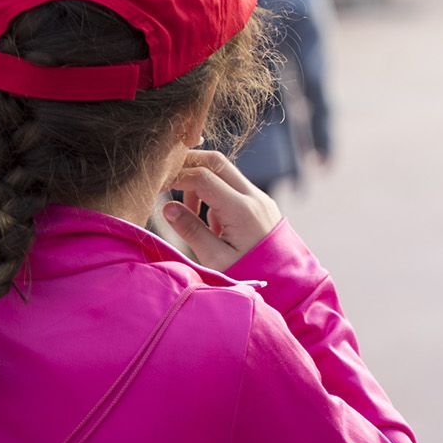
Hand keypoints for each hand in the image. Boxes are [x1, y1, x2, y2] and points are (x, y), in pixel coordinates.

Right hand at [163, 150, 281, 270]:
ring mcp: (258, 197)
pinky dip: (214, 193)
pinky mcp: (259, 202)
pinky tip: (211, 224)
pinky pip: (232, 186)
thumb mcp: (216, 259)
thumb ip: (192, 231)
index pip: (203, 177)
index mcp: (241, 209)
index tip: (156, 186)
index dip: (176, 176)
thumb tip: (167, 206)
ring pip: (224, 171)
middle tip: (166, 182)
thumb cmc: (249, 274)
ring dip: (201, 182)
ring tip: (189, 214)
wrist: (286, 281)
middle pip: (216, 161)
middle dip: (189, 165)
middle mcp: (253, 196)